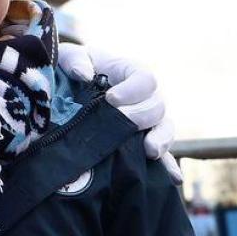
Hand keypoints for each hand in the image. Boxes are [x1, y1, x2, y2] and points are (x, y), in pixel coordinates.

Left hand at [57, 45, 181, 181]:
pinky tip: (172, 178)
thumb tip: (83, 74)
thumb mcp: (68, 58)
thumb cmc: (70, 70)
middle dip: (140, 116)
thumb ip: (75, 60)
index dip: (133, 89)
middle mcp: (144, 97)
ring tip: (149, 150)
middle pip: (157, 106)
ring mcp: (146, 122)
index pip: (145, 79)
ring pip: (165, 129)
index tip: (111, 98)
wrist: (64, 94)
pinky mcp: (141, 144)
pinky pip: (161, 156)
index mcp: (130, 73)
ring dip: (160, 140)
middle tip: (120, 121)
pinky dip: (167, 165)